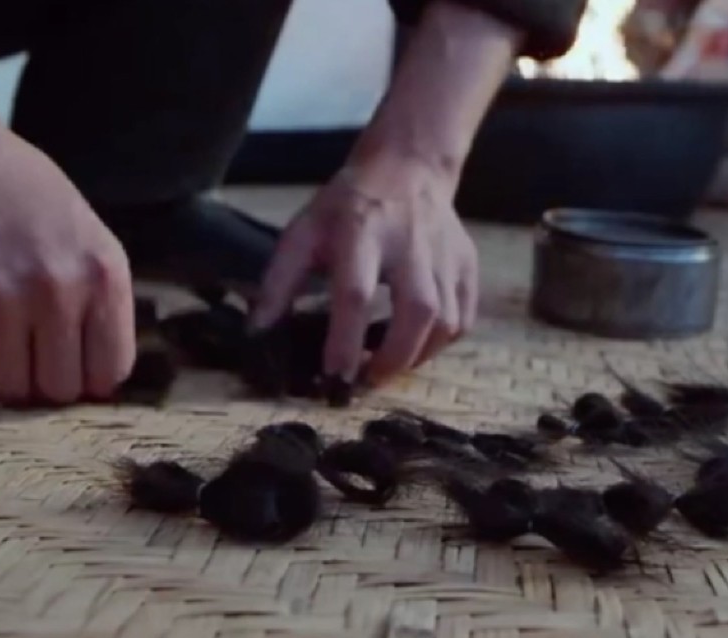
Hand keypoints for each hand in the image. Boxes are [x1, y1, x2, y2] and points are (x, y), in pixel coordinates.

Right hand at [0, 128, 135, 404]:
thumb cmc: (22, 195)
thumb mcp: (88, 237)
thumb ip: (100, 301)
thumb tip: (101, 379)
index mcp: (103, 274)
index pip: (111, 369)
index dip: (89, 379)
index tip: (72, 368)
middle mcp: (59, 290)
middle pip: (59, 388)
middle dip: (43, 379)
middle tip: (28, 352)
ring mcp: (0, 300)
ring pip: (10, 387)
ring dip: (1, 370)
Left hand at [251, 153, 478, 387]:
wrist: (408, 166)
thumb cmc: (348, 205)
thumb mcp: (305, 230)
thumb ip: (280, 280)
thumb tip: (259, 329)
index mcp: (361, 232)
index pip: (356, 293)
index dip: (346, 340)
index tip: (334, 374)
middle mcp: (411, 243)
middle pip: (418, 311)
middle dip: (395, 357)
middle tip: (368, 381)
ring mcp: (447, 254)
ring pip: (447, 320)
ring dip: (418, 355)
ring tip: (389, 365)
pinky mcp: (468, 264)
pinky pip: (465, 317)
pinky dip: (443, 343)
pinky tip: (417, 345)